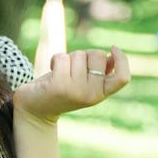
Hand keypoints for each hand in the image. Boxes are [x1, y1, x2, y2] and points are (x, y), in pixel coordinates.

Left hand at [13, 46, 129, 125]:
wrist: (35, 110)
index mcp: (101, 94)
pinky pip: (63, 57)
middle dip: (85, 55)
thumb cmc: (62, 90)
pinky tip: (51, 72)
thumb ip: (99, 72)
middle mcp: (91, 95)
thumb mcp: (84, 82)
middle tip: (72, 70)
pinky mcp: (59, 85)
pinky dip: (55, 60)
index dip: (122, 60)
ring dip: (68, 59)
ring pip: (79, 55)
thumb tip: (112, 57)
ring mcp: (76, 91)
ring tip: (60, 73)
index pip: (122, 78)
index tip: (113, 48)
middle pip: (98, 55)